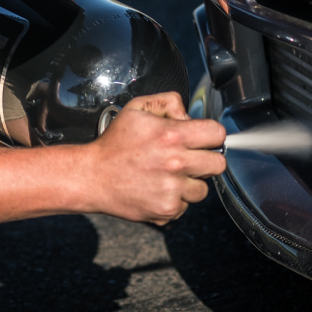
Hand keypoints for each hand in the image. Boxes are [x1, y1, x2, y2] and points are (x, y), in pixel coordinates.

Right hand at [82, 92, 224, 224]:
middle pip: (218, 164)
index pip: (217, 134)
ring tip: (169, 176)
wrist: (93, 177)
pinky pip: (186, 205)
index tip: (202, 139)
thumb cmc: (114, 144)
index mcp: (172, 135)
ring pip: (203, 189)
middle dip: (206, 159)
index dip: (210, 135)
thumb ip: (168, 102)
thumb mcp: (136, 109)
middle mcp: (176, 163)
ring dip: (190, 183)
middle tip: (189, 159)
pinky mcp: (167, 209)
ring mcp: (172, 189)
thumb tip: (188, 116)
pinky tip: (158, 189)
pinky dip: (175, 199)